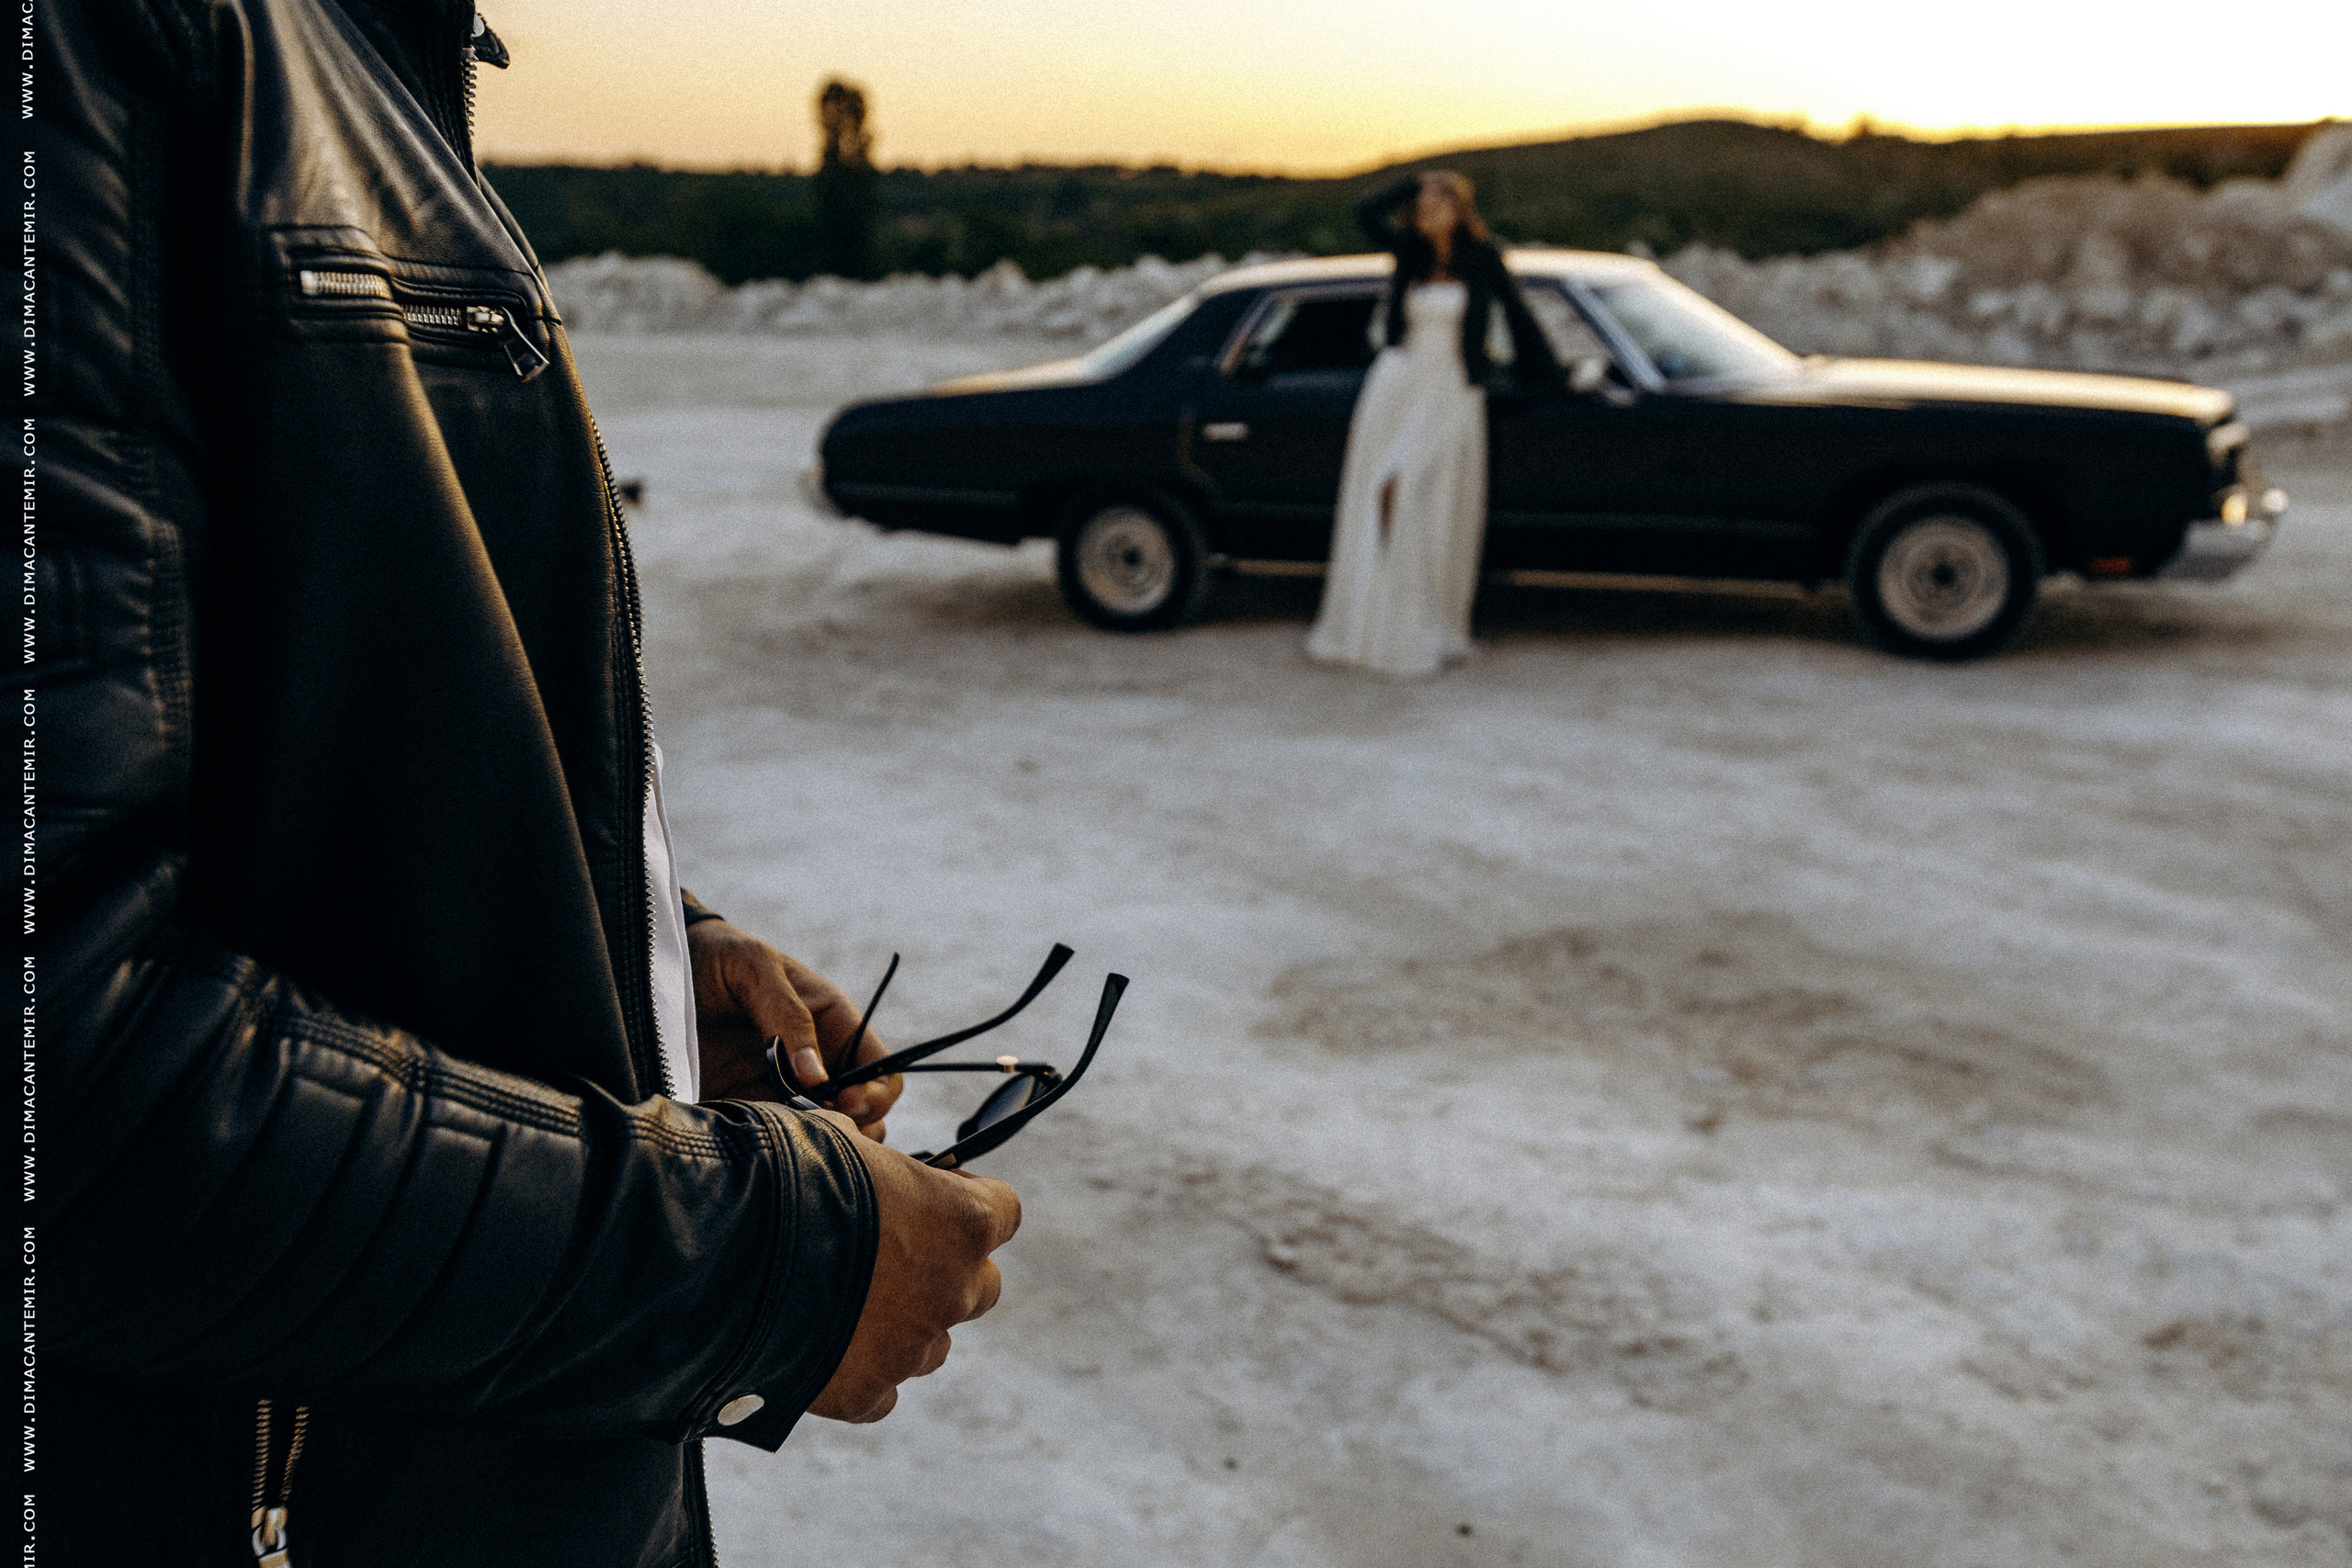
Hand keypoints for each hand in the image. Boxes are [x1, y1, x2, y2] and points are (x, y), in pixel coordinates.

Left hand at [687, 920, 901, 1136]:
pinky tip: (754, 1136)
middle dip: (853, 1128)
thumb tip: (816, 1077)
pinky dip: (776, 1148)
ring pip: (827, 1135)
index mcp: (833, 1024)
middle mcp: (816, 1061)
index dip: (875, 1094)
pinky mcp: (746, 1107)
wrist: (650, 966)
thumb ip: (786, 1016)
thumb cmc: (716, 956)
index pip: (881, 1071)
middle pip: (864, 1114)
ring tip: (787, 1133)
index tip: (843, 1103)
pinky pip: (777, 1140)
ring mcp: (782, 1088)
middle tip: (814, 1125)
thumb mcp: (754, 967)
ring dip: (819, 1143)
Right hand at [808, 1116, 1021, 1422]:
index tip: (932, 1197)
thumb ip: (873, 1160)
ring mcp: (911, 1349)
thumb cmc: (786, 1177)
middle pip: (981, 1285)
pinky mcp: (863, 1393)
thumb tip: (859, 1154)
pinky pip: (881, 1393)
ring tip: (847, 1305)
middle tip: (893, 1256)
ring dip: (907, 1326)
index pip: (1003, 1211)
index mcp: (962, 1220)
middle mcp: (952, 1288)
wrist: (723, 1254)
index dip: (968, 1201)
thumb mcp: (839, 1142)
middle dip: (947, 1271)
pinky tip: (822, 1353)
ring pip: (933, 1344)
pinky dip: (861, 1376)